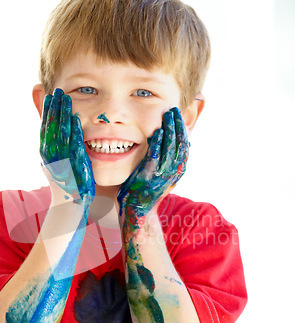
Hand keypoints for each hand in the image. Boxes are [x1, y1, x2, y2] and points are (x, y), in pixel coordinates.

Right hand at [40, 88, 94, 206]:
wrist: (70, 206)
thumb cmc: (66, 185)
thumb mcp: (57, 164)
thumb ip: (55, 149)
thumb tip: (51, 135)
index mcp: (45, 154)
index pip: (45, 127)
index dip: (47, 110)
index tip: (50, 95)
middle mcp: (50, 156)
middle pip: (51, 126)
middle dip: (54, 107)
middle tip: (58, 90)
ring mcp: (60, 160)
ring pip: (60, 132)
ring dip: (63, 113)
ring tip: (66, 97)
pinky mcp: (73, 166)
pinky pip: (73, 145)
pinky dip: (74, 131)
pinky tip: (77, 119)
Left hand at [117, 107, 188, 225]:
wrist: (137, 211)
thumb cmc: (146, 190)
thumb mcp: (163, 175)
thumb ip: (169, 159)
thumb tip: (181, 144)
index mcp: (178, 171)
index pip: (185, 145)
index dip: (183, 128)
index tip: (178, 115)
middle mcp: (173, 173)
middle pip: (179, 144)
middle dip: (177, 125)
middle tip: (173, 110)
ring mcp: (161, 175)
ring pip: (169, 148)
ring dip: (169, 130)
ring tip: (166, 116)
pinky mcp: (148, 177)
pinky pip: (154, 157)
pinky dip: (156, 144)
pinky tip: (155, 132)